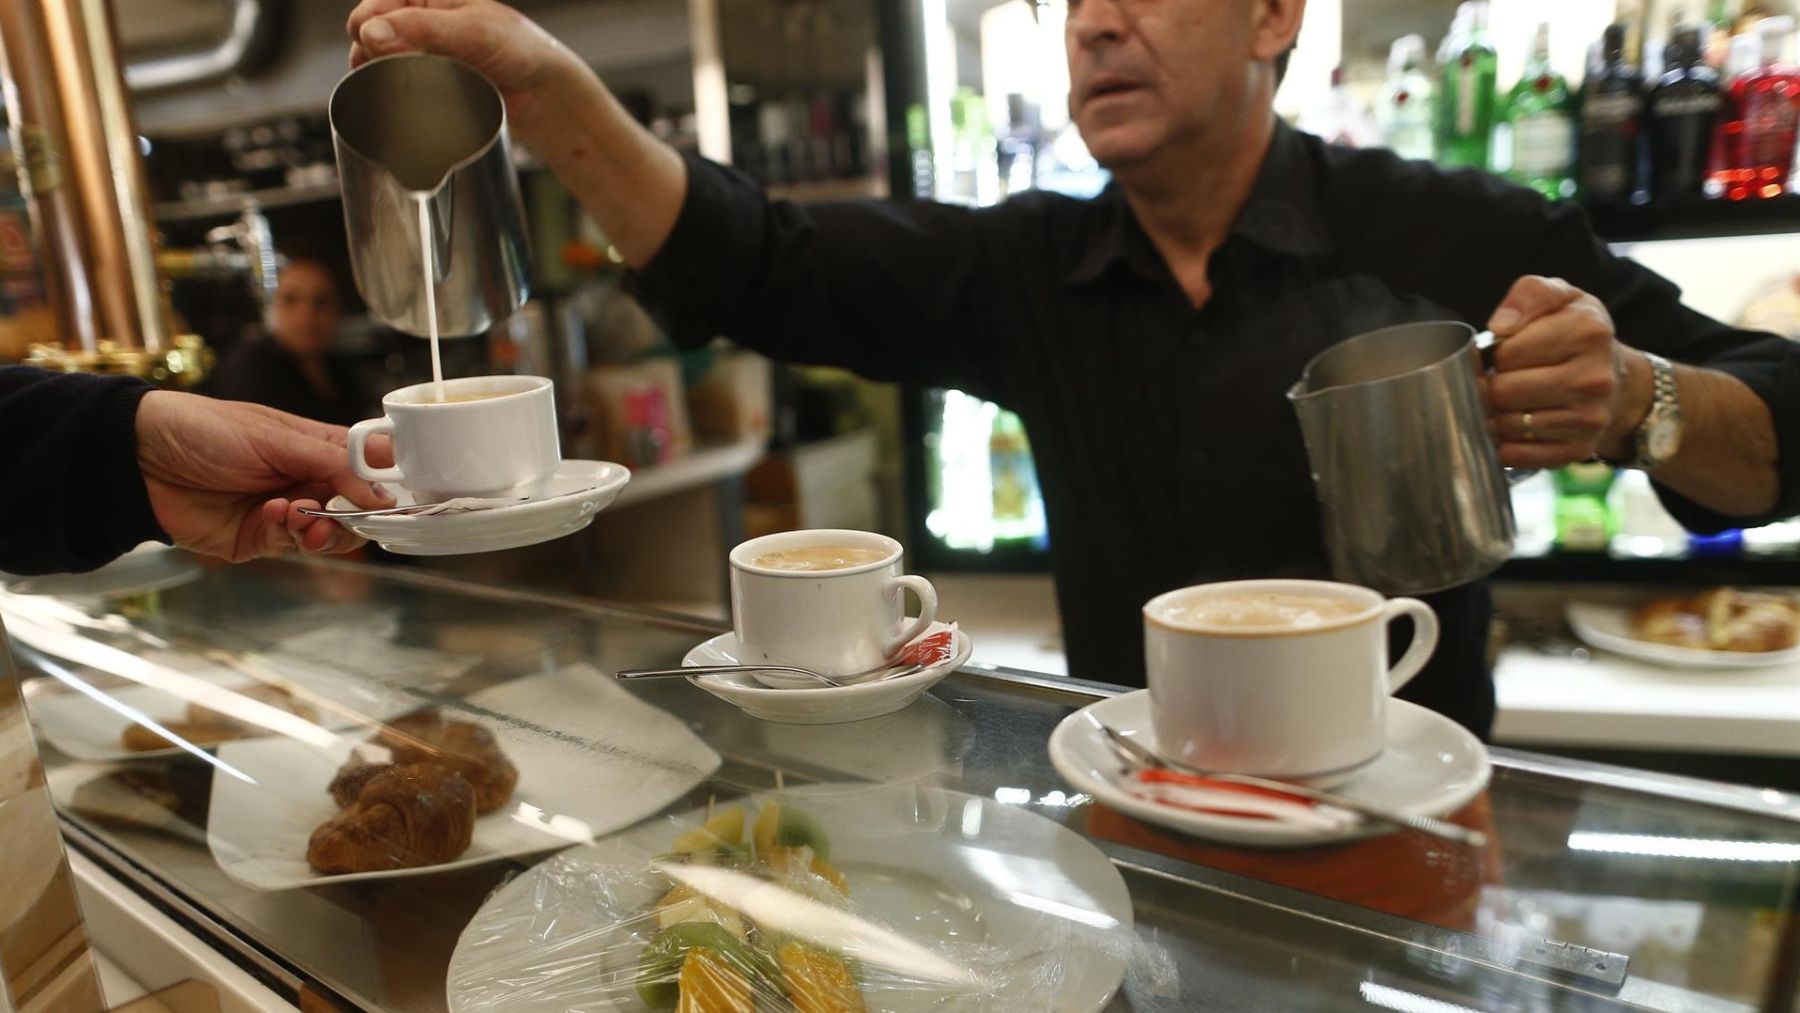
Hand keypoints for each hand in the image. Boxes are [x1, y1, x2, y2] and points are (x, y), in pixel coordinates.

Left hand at [135, 393, 392, 561]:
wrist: (138, 459)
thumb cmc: (204, 429)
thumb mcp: (275, 437)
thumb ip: (332, 463)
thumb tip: (384, 488)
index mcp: (318, 445)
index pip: (370, 465)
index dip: (386, 481)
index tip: (396, 496)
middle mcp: (308, 479)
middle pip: (358, 506)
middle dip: (357, 513)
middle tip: (346, 512)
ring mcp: (286, 511)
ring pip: (331, 533)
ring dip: (326, 528)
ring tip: (305, 517)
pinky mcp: (260, 538)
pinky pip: (295, 545)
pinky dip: (291, 533)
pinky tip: (274, 515)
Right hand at [346, 0, 591, 152]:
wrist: (544, 94)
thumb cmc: (519, 50)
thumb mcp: (472, 32)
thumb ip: (422, 30)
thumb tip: (370, 33)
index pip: (379, 3)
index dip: (367, 22)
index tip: (368, 43)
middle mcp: (423, 19)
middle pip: (371, 30)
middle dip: (369, 49)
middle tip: (375, 68)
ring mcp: (425, 52)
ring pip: (380, 58)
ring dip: (376, 72)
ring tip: (386, 85)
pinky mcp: (430, 81)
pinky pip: (398, 82)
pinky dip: (392, 89)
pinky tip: (393, 99)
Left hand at [1485, 275, 1649, 468]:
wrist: (1616, 376)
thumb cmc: (1575, 332)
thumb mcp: (1560, 296)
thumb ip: (1529, 294)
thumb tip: (1500, 326)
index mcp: (1587, 332)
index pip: (1506, 353)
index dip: (1495, 354)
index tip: (1505, 352)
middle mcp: (1593, 378)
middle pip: (1502, 391)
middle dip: (1491, 384)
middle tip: (1502, 378)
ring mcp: (1589, 419)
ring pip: (1506, 425)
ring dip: (1495, 414)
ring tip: (1509, 400)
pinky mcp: (1578, 450)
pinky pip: (1517, 455)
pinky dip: (1504, 444)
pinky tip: (1513, 426)